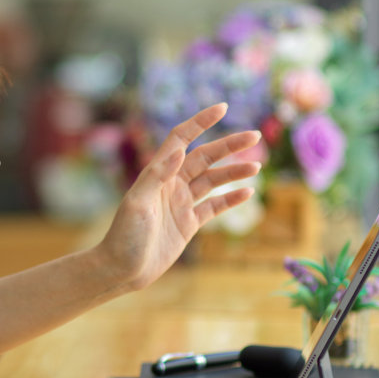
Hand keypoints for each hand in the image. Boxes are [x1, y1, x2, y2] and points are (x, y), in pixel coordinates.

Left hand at [98, 103, 260, 290]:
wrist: (123, 269)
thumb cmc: (124, 235)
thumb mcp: (137, 203)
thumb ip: (156, 176)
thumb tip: (179, 151)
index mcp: (158, 173)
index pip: (181, 138)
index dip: (200, 122)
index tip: (222, 108)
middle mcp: (171, 184)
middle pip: (205, 157)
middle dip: (228, 145)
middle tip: (254, 134)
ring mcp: (181, 203)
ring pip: (213, 180)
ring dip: (234, 172)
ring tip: (256, 166)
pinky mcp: (188, 223)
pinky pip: (214, 206)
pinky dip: (231, 199)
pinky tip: (248, 192)